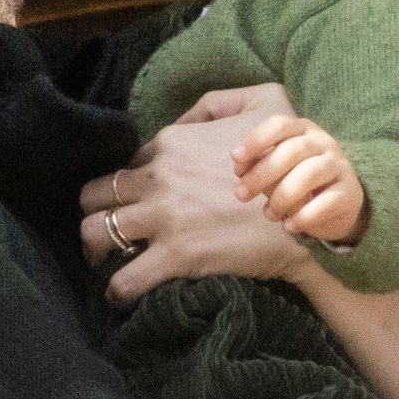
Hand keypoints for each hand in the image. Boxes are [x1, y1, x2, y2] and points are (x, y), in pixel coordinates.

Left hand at [80, 84, 307, 305]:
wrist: (305, 214)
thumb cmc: (285, 160)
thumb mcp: (260, 105)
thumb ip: (215, 104)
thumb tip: (181, 122)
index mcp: (172, 141)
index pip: (128, 164)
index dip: (128, 184)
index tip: (133, 199)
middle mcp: (159, 176)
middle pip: (95, 194)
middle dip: (93, 211)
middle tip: (102, 227)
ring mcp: (164, 217)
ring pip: (94, 231)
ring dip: (93, 247)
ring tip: (101, 259)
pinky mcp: (176, 256)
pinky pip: (125, 278)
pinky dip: (115, 290)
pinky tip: (118, 294)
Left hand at [232, 113, 367, 244]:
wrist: (339, 204)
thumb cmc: (298, 180)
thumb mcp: (276, 169)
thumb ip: (259, 164)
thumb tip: (239, 168)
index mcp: (302, 129)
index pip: (279, 125)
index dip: (256, 139)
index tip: (235, 158)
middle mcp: (323, 141)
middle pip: (291, 151)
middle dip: (261, 174)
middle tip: (241, 194)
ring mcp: (339, 165)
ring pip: (308, 174)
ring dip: (282, 196)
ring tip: (268, 214)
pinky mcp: (350, 192)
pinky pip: (326, 202)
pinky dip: (304, 216)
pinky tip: (289, 226)